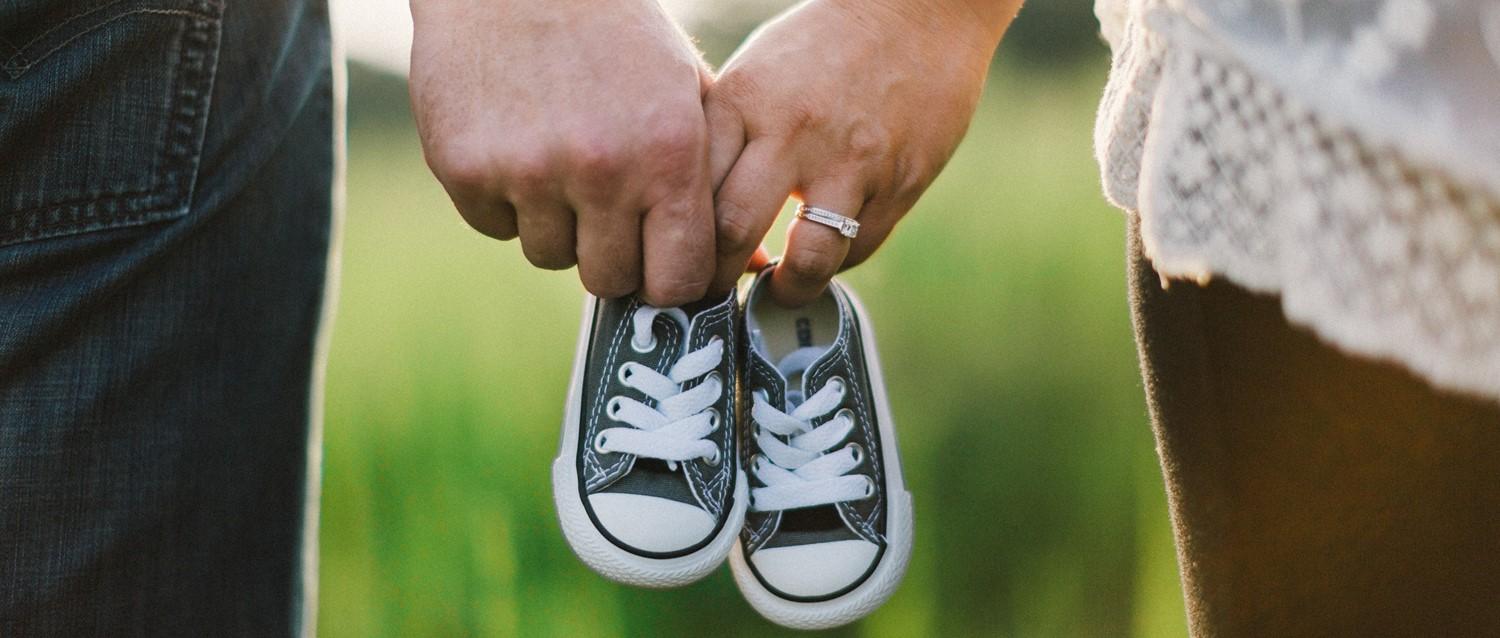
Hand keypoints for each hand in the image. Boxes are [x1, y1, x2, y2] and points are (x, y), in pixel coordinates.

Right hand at [410, 0, 715, 305]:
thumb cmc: (617, 37)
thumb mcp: (686, 93)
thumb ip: (714, 180)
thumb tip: (748, 267)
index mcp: (668, 153)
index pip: (678, 280)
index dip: (668, 279)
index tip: (658, 264)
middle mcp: (601, 169)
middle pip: (609, 279)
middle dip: (611, 254)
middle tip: (605, 205)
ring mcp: (529, 172)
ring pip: (550, 254)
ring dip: (557, 223)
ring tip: (561, 156)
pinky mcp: (466, 169)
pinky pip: (496, 227)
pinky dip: (506, 200)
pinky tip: (518, 142)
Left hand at [705, 0, 1017, 305]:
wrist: (918, 11)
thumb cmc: (822, 46)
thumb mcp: (755, 74)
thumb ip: (725, 139)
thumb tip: (691, 217)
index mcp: (743, 100)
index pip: (689, 191)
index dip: (675, 240)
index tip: (675, 261)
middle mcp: (792, 131)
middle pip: (732, 234)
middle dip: (716, 280)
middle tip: (714, 294)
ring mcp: (850, 160)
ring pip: (805, 259)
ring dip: (785, 289)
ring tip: (777, 289)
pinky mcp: (899, 182)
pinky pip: (856, 248)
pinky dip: (835, 262)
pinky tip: (823, 252)